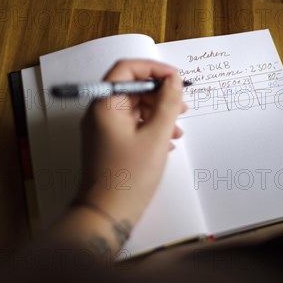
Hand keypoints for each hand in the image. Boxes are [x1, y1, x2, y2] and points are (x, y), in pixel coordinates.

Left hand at [48, 60, 186, 257]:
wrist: (107, 213)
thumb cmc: (129, 176)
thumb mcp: (156, 136)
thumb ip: (168, 103)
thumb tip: (174, 80)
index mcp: (106, 105)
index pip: (126, 69)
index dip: (153, 69)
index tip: (176, 78)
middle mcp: (101, 113)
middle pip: (132, 88)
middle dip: (160, 93)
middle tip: (182, 105)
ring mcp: (104, 129)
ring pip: (135, 107)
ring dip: (159, 112)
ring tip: (178, 129)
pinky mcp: (110, 143)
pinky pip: (133, 124)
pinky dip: (152, 127)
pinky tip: (168, 142)